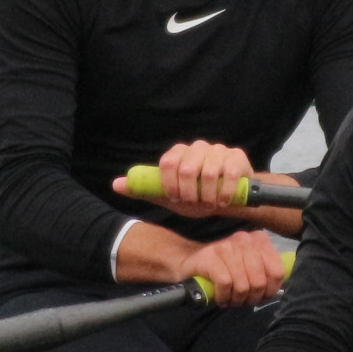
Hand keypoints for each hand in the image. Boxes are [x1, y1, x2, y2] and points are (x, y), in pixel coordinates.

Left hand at [117, 139, 255, 217]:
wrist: (227, 199)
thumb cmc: (195, 196)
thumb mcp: (167, 196)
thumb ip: (145, 189)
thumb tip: (116, 185)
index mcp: (179, 153)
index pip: (168, 163)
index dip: (170, 184)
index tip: (175, 199)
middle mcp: (197, 147)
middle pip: (187, 168)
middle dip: (189, 193)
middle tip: (193, 203)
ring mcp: (218, 150)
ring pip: (208, 172)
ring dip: (208, 195)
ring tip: (209, 203)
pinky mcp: (236, 157)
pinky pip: (228, 173)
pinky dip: (224, 192)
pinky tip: (223, 201)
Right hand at [175, 229, 284, 305]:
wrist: (190, 262)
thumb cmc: (225, 268)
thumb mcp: (250, 266)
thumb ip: (266, 273)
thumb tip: (280, 290)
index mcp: (259, 240)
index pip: (277, 271)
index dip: (270, 290)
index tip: (261, 296)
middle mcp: (244, 239)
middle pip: (259, 281)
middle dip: (251, 298)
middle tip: (242, 301)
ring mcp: (226, 247)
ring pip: (243, 285)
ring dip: (236, 300)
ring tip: (230, 300)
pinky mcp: (210, 258)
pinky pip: (226, 285)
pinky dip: (224, 297)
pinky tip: (220, 298)